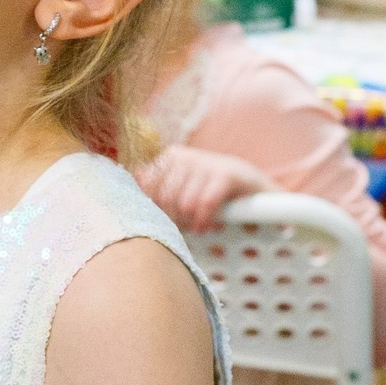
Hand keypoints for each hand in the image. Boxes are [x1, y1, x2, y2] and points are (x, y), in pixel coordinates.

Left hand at [137, 146, 274, 230]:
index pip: (148, 187)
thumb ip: (156, 185)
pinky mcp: (225, 174)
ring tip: (194, 227)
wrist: (250, 184)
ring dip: (189, 222)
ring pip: (184, 203)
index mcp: (170, 157)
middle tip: (182, 228)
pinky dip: (203, 220)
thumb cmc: (207, 189)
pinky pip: (205, 203)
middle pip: (164, 198)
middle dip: (172, 219)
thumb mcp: (181, 184)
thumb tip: (135, 180)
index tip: (163, 220)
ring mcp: (206, 163)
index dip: (154, 209)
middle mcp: (185, 156)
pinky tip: (204, 226)